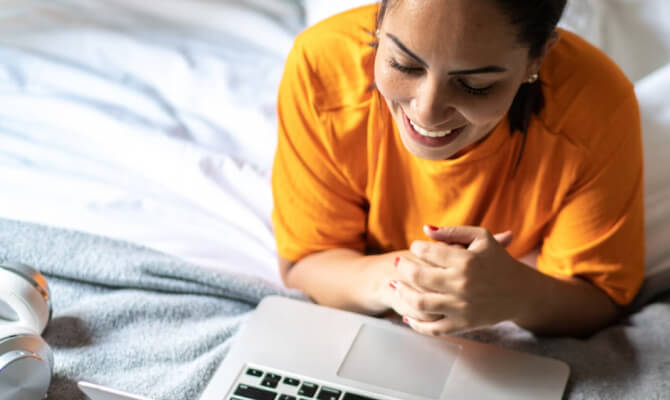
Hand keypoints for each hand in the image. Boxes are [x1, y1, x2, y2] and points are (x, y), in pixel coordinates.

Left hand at [392, 225, 531, 335]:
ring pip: (420, 303)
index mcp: (466, 261)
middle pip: (419, 276)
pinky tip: (407, 315)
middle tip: (400, 263)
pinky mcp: (463, 325)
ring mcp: (461, 307)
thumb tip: (425, 230)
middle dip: (404, 267)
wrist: (522, 293)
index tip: (415, 247)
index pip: (428, 251)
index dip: (417, 247)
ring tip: (396, 285)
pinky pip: (433, 328)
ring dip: (403, 293)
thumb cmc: (499, 261)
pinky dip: (417, 324)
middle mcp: (461, 284)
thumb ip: (453, 231)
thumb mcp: (481, 238)